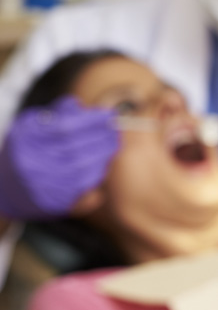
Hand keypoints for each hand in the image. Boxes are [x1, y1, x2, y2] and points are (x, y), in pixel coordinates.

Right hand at [0, 97, 118, 219]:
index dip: (91, 120)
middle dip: (102, 137)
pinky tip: (103, 163)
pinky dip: (97, 173)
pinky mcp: (52, 201)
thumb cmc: (24, 149)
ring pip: (82, 169)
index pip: (65, 128)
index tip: (108, 114)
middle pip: (76, 148)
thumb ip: (56, 115)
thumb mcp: (31, 126)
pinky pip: (83, 188)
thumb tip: (81, 107)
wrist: (5, 188)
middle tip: (115, 129)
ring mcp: (41, 185)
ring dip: (103, 155)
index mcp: (25, 140)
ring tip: (112, 144)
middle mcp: (31, 163)